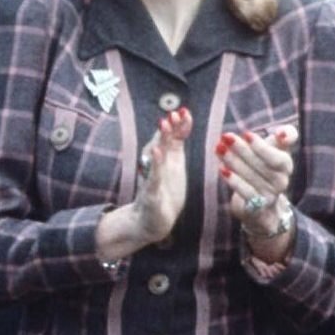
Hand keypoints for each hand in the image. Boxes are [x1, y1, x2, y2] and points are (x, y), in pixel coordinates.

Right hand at [97, 107, 192, 258]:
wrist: (150, 223)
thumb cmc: (163, 194)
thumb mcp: (173, 168)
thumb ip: (175, 148)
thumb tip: (182, 127)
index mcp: (166, 159)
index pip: (172, 138)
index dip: (178, 125)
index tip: (184, 112)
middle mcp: (157, 165)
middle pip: (162, 142)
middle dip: (168, 128)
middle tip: (172, 114)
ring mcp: (152, 178)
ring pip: (155, 155)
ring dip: (160, 140)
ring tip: (164, 125)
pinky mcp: (150, 193)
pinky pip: (153, 176)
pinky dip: (155, 165)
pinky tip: (158, 153)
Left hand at [220, 125, 298, 260]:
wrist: (261, 203)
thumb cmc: (265, 166)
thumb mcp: (276, 149)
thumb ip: (285, 136)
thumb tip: (283, 133)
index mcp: (285, 165)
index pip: (279, 157)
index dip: (263, 146)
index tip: (246, 134)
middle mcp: (281, 181)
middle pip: (262, 165)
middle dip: (242, 149)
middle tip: (225, 137)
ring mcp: (270, 195)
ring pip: (251, 177)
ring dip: (234, 161)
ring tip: (220, 149)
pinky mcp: (258, 207)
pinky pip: (246, 192)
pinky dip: (234, 180)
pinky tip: (222, 169)